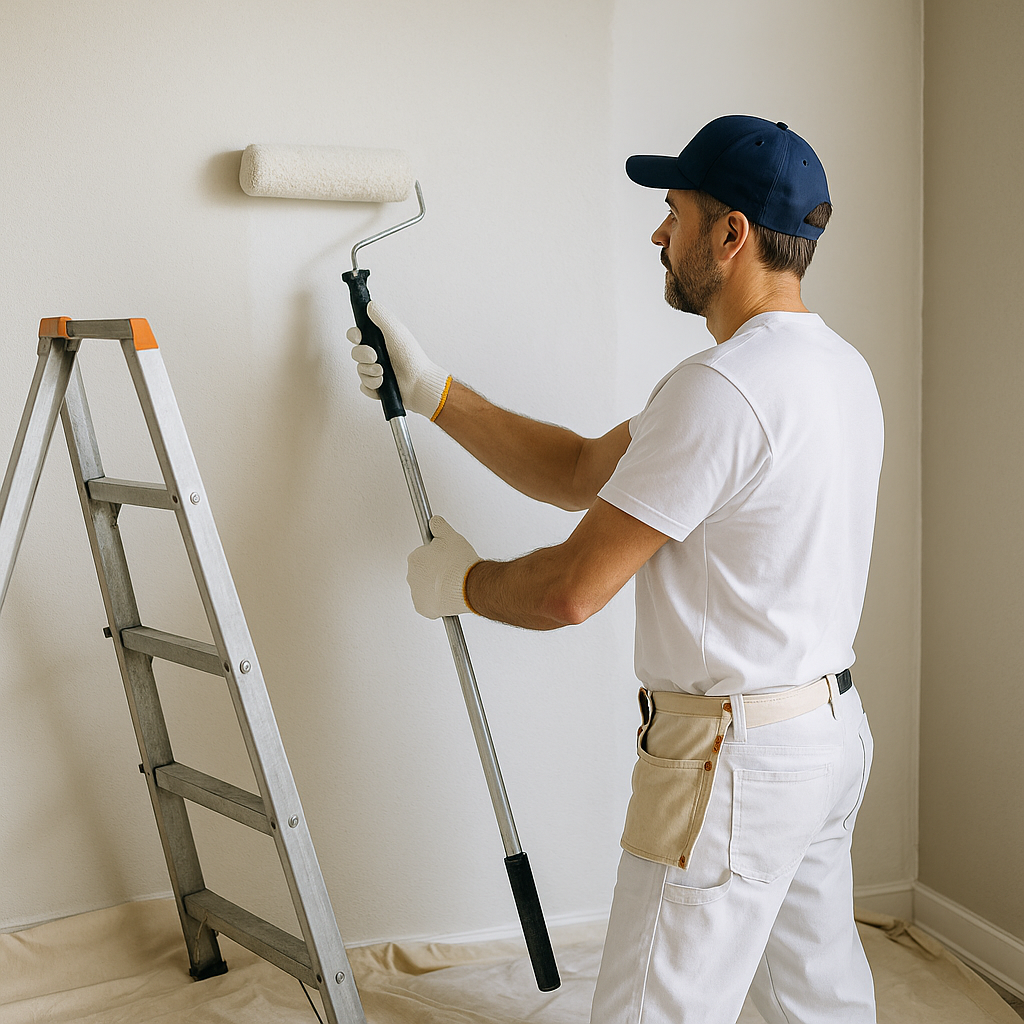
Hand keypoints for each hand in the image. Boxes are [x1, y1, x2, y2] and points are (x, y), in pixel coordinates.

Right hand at [347, 300, 451, 418]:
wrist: (419, 383)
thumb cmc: (412, 358)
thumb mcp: (397, 333)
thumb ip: (382, 317)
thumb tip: (370, 305)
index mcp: (379, 341)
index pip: (356, 335)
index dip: (354, 335)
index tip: (359, 337)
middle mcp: (375, 355)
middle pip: (355, 353)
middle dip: (363, 355)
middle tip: (376, 357)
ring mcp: (374, 371)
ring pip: (360, 371)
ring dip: (371, 372)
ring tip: (384, 373)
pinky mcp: (375, 387)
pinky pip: (364, 386)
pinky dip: (373, 386)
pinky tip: (383, 384)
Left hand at [407, 516, 480, 617]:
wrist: (468, 586)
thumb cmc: (460, 563)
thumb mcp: (450, 535)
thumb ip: (438, 525)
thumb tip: (434, 521)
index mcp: (415, 558)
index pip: (422, 556)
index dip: (436, 557)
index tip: (446, 559)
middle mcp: (411, 575)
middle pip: (423, 572)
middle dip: (434, 572)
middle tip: (450, 571)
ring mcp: (416, 593)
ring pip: (425, 588)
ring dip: (435, 586)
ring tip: (452, 584)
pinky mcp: (423, 608)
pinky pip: (428, 604)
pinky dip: (436, 602)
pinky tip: (448, 596)